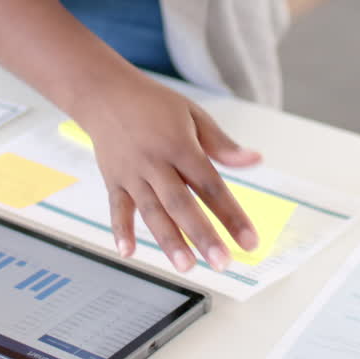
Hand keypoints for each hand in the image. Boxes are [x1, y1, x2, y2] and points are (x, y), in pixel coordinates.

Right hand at [79, 72, 261, 272]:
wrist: (105, 92)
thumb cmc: (152, 104)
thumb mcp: (192, 115)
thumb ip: (222, 144)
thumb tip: (254, 160)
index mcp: (180, 145)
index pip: (211, 185)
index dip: (231, 215)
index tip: (249, 241)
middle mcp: (155, 162)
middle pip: (181, 204)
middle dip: (202, 235)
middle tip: (221, 262)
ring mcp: (132, 173)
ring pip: (151, 211)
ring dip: (168, 240)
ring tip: (186, 266)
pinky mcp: (113, 180)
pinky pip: (117, 208)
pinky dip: (121, 230)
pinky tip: (128, 252)